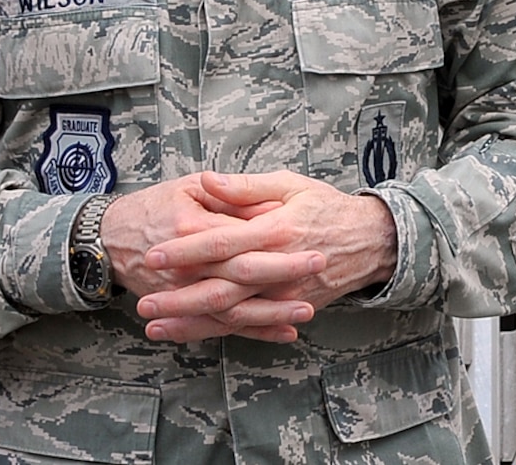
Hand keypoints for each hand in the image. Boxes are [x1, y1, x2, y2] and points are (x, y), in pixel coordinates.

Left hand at [132, 171, 397, 343]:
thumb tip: (207, 180)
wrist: (371, 241)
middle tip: (144, 304)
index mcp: (276, 231)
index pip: (222, 244)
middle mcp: (279, 269)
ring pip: (231, 315)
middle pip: (221, 289)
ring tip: (154, 327)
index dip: (186, 251)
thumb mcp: (290, 185)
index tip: (155, 254)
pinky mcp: (289, 308)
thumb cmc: (326, 207)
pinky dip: (218, 333)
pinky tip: (190, 335)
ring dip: (191, 323)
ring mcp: (285, 295)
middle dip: (179, 299)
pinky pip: (249, 326)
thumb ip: (245, 187)